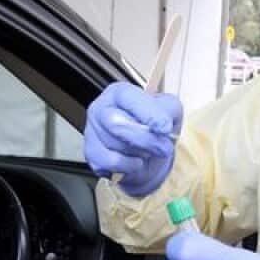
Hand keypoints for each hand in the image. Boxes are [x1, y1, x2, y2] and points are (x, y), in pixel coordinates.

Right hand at [84, 82, 182, 196]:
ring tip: (147, 152)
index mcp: (119, 93)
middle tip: (164, 148)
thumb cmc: (155, 127)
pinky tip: (134, 162)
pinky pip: (109, 163)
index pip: (127, 97)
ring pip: (114, 146)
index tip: (164, 128)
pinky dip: (127, 166)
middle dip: (145, 140)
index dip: (147, 113)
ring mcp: (92, 131)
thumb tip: (160, 124)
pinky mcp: (90, 153)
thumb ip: (166, 111)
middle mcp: (101, 108)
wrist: (148, 153)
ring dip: (138, 154)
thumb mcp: (169, 110)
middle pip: (117, 124)